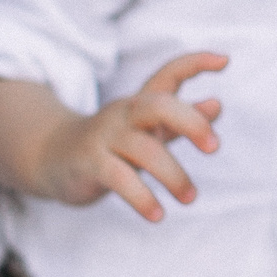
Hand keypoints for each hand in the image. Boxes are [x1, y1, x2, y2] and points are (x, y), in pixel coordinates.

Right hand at [29, 51, 226, 221]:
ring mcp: (105, 137)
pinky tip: (157, 215)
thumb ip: (182, 120)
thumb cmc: (113, 143)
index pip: (169, 73)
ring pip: (144, 150)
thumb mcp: (148, 129)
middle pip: (158, 105)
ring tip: (190, 198)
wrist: (51, 157)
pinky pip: (119, 179)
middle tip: (215, 147)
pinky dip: (141, 198)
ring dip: (174, 176)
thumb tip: (217, 105)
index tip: (225, 61)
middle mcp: (125, 114)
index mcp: (142, 102)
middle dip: (190, 122)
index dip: (195, 63)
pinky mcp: (90, 164)